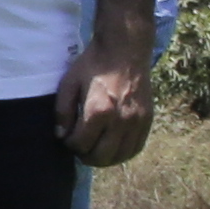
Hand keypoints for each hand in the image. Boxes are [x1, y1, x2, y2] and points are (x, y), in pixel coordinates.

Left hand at [66, 29, 156, 168]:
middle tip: (79, 148)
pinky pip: (136, 148)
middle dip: (85, 156)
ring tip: (95, 150)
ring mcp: (137, 122)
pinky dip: (122, 153)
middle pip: (101, 157)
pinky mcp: (147, 120)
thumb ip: (63, 112)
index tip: (68, 137)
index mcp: (98, 111)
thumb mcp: (69, 83)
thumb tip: (61, 136)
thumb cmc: (93, 64)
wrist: (125, 50)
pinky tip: (113, 148)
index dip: (70, 145)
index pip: (81, 145)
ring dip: (104, 158)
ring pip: (120, 157)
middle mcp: (120, 120)